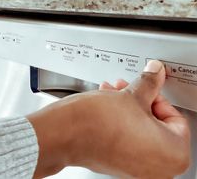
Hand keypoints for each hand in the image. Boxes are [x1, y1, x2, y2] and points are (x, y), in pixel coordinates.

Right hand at [28, 60, 190, 177]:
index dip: (158, 98)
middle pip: (156, 126)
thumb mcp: (132, 95)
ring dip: (128, 111)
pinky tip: (107, 109)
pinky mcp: (118, 167)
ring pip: (140, 133)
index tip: (147, 89)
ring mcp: (136, 171)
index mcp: (173, 154)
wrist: (65, 134)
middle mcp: (158, 169)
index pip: (176, 118)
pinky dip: (121, 125)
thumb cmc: (96, 123)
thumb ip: (150, 82)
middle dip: (139, 103)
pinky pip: (127, 142)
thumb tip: (155, 73)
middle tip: (129, 90)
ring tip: (114, 95)